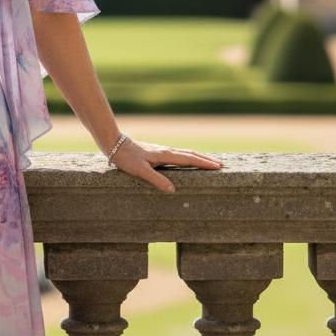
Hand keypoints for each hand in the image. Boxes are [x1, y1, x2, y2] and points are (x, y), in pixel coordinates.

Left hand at [108, 136, 222, 193]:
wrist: (115, 144)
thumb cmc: (127, 158)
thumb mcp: (140, 171)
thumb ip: (156, 180)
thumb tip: (172, 190)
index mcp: (165, 155)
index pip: (189, 159)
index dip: (204, 163)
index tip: (218, 166)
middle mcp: (167, 151)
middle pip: (191, 154)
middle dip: (206, 159)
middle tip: (221, 165)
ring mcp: (162, 151)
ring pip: (185, 154)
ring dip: (198, 158)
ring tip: (209, 163)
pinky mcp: (157, 152)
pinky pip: (178, 155)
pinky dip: (188, 158)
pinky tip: (187, 162)